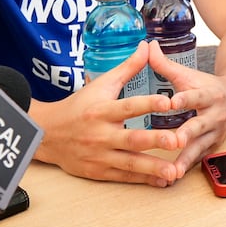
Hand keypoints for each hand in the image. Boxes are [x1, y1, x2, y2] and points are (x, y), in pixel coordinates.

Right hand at [35, 41, 183, 186]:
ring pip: (130, 163)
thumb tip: (146, 46)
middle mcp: (101, 134)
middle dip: (156, 141)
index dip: (148, 104)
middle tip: (178, 141)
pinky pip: (124, 176)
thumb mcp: (101, 85)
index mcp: (102, 111)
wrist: (47, 134)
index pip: (128, 106)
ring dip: (154, 168)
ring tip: (175, 172)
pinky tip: (163, 180)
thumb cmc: (79, 106)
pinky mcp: (99, 172)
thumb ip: (127, 68)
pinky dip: (144, 180)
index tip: (169, 103)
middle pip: (132, 139)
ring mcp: (100, 155)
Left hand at [147, 44, 225, 175]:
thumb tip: (147, 46)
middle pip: (199, 126)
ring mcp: (214, 133)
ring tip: (173, 171)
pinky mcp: (211, 146)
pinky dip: (186, 168)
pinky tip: (171, 178)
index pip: (196, 96)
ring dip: (186, 160)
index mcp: (209, 95)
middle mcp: (214, 115)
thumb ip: (165, 64)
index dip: (185, 99)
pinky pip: (198, 159)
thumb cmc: (206, 86)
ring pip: (199, 148)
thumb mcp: (188, 74)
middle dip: (187, 135)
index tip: (172, 103)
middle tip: (175, 141)